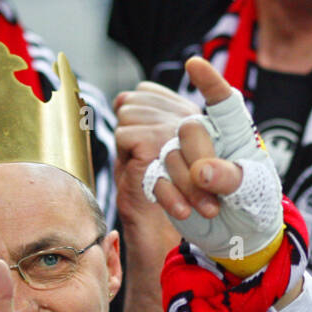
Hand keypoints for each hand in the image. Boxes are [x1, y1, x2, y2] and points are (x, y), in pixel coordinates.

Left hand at [114, 81, 200, 230]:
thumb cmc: (151, 181)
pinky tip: (142, 166)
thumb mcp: (146, 137)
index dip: (136, 113)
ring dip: (126, 141)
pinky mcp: (160, 142)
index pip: (145, 91)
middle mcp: (189, 115)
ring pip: (126, 115)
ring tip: (144, 161)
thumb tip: (121, 97)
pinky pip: (123, 134)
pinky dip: (124, 153)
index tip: (143, 137)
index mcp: (190, 111)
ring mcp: (176, 128)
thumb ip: (141, 112)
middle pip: (133, 101)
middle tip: (143, 154)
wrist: (156, 220)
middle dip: (129, 128)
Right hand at [144, 58, 281, 267]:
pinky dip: (168, 194)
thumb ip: (231, 177)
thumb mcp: (253, 190)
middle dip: (200, 161)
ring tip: (209, 208)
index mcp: (232, 128)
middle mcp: (202, 134)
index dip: (208, 81)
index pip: (221, 99)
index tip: (194, 65)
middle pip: (189, 128)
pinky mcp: (160, 174)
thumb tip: (203, 171)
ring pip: (167, 152)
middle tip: (219, 195)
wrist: (237, 234)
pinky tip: (184, 210)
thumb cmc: (253, 202)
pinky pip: (152, 173)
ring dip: (186, 184)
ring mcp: (179, 153)